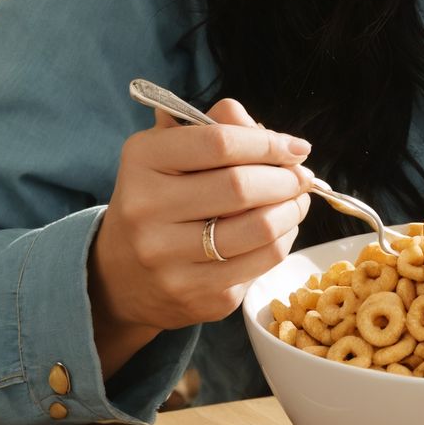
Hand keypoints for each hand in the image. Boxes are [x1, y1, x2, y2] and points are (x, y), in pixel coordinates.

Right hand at [90, 98, 315, 349]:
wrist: (121, 275)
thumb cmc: (159, 199)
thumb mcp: (171, 152)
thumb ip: (218, 128)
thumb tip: (274, 136)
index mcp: (143, 162)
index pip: (219, 143)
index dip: (268, 142)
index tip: (296, 147)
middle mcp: (146, 211)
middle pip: (241, 187)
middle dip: (286, 178)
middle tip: (302, 176)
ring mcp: (168, 259)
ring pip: (260, 229)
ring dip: (293, 210)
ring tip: (297, 201)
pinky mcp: (195, 296)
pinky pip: (260, 264)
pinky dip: (282, 242)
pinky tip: (278, 231)